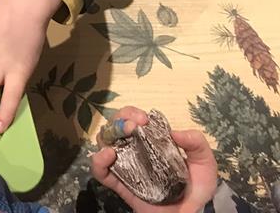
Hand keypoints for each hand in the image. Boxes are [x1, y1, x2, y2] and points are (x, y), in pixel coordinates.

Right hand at [92, 107, 218, 212]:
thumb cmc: (197, 189)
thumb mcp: (204, 162)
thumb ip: (196, 143)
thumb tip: (174, 132)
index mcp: (150, 141)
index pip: (133, 118)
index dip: (133, 113)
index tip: (144, 119)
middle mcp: (133, 149)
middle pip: (114, 125)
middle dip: (118, 120)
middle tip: (131, 126)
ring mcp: (124, 166)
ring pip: (103, 143)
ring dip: (107, 135)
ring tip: (119, 139)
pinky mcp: (119, 185)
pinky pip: (100, 172)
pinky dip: (98, 161)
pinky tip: (108, 155)